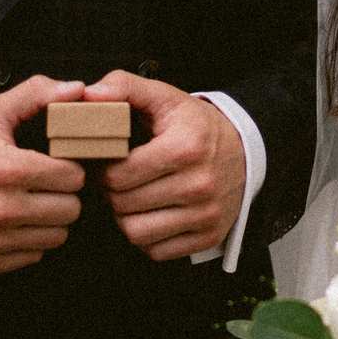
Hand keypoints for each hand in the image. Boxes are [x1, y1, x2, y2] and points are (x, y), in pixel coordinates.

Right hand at [0, 76, 87, 274]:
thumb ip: (36, 95)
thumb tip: (76, 88)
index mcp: (7, 169)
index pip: (73, 177)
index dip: (67, 167)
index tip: (53, 164)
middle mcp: (1, 209)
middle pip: (70, 209)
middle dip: (62, 194)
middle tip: (43, 184)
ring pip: (56, 236)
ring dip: (49, 219)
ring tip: (29, 201)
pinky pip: (32, 255)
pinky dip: (28, 239)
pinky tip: (13, 221)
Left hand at [86, 71, 245, 261]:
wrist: (247, 149)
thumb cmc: (197, 126)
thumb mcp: (165, 97)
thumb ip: (125, 87)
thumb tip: (90, 94)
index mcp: (184, 148)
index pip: (119, 176)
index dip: (104, 170)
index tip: (112, 162)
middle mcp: (199, 184)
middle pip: (124, 205)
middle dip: (112, 193)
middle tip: (119, 180)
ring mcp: (206, 214)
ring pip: (136, 233)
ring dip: (125, 218)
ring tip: (132, 198)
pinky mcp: (209, 236)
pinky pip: (157, 251)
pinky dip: (147, 237)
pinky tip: (151, 215)